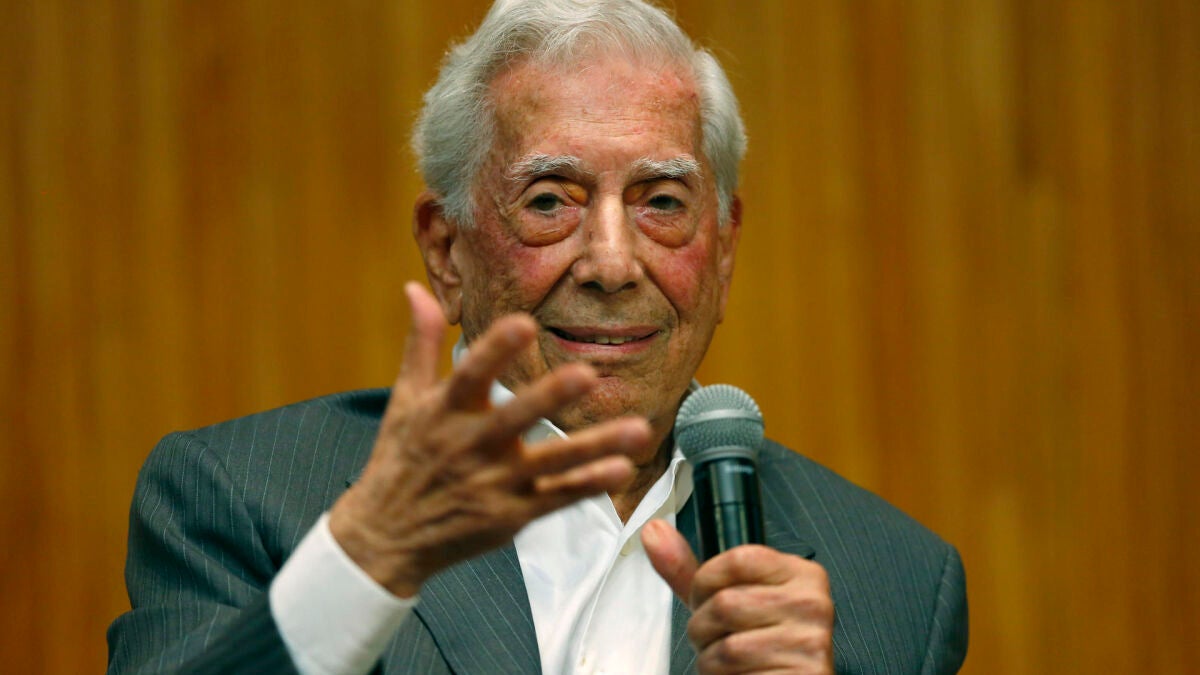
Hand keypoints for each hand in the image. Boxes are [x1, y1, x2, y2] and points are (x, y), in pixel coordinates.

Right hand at [330, 282, 651, 596]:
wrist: (386, 539)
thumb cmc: (400, 460)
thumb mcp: (404, 400)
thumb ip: (421, 343)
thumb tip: (416, 288)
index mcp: (444, 412)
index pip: (469, 375)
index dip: (495, 349)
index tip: (524, 322)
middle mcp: (471, 446)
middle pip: (514, 419)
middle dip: (549, 398)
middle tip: (586, 375)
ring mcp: (495, 484)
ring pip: (552, 463)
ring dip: (595, 446)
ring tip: (639, 429)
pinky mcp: (513, 515)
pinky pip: (558, 498)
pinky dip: (589, 486)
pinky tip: (622, 469)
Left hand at [642, 520, 834, 673]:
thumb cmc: (757, 648)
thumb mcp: (725, 600)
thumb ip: (689, 569)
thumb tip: (655, 531)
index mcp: (801, 574)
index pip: (737, 558)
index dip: (706, 583)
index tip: (707, 598)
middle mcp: (813, 604)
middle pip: (725, 603)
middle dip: (704, 628)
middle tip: (718, 638)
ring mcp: (810, 642)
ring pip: (728, 646)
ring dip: (712, 661)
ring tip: (731, 662)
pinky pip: (737, 674)